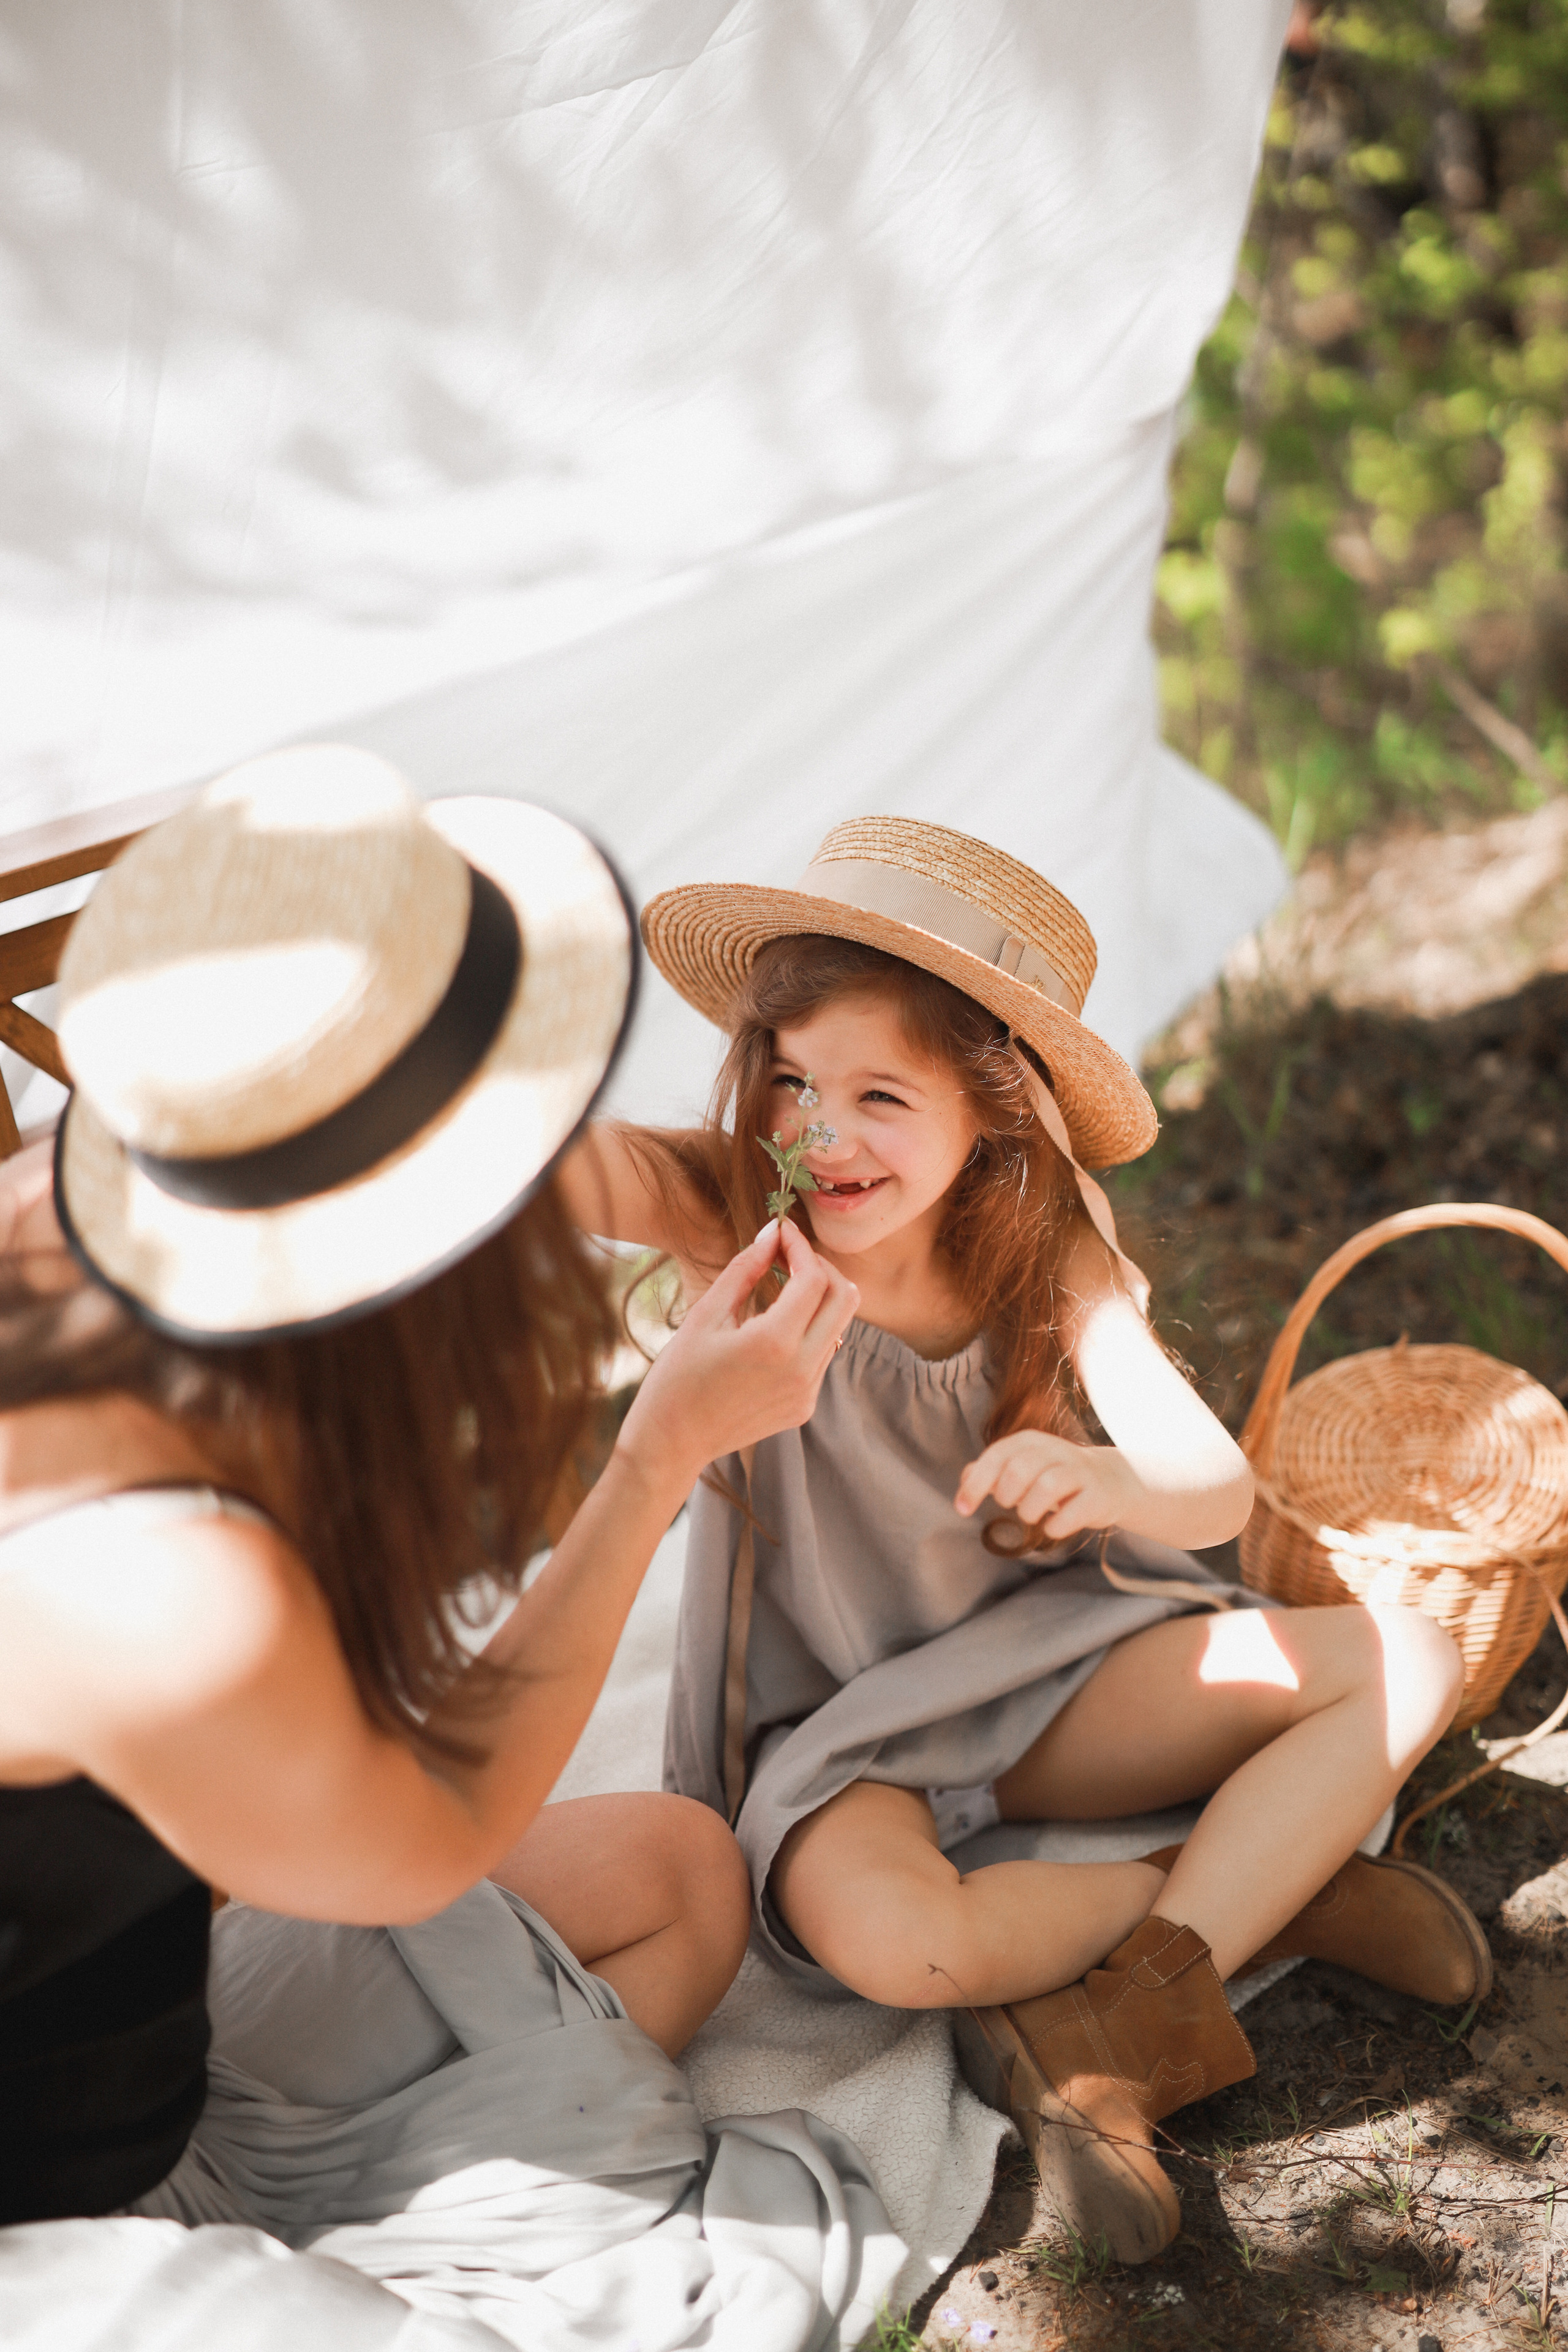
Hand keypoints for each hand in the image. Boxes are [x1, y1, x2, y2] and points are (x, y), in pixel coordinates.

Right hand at [617, 1218, 856, 1485]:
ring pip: (839, 1326)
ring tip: (780, 1288)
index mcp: (774, 1342)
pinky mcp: (805, 1406)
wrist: (672, 1441)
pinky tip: (776, 1328)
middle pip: (845, 1298)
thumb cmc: (678, 1374)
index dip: (801, 1247)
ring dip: (818, 1299)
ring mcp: (808, 1391)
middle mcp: (802, 1368)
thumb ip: (745, 1269)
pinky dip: (810, 1330)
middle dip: (822, 1268)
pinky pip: (824, 1354)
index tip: (783, 1234)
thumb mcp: (706, 1314)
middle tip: (790, 1258)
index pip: (814, 1278)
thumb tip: (772, 1232)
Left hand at [955, 1429, 1135, 1542]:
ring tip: (1033, 1515)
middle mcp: (1055, 1450)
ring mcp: (1079, 1471)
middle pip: (1018, 1471)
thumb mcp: (1021, 1466)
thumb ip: (989, 1471)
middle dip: (1007, 1496)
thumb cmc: (1054, 1476)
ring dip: (1029, 1511)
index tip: (962, 1509)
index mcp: (1030, 1441)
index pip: (996, 1457)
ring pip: (1046, 1488)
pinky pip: (1069, 1515)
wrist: (1110, 1480)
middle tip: (1013, 1504)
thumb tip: (964, 1480)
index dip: (975, 1485)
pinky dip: (1054, 1527)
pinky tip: (1054, 1525)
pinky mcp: (1097, 1496)